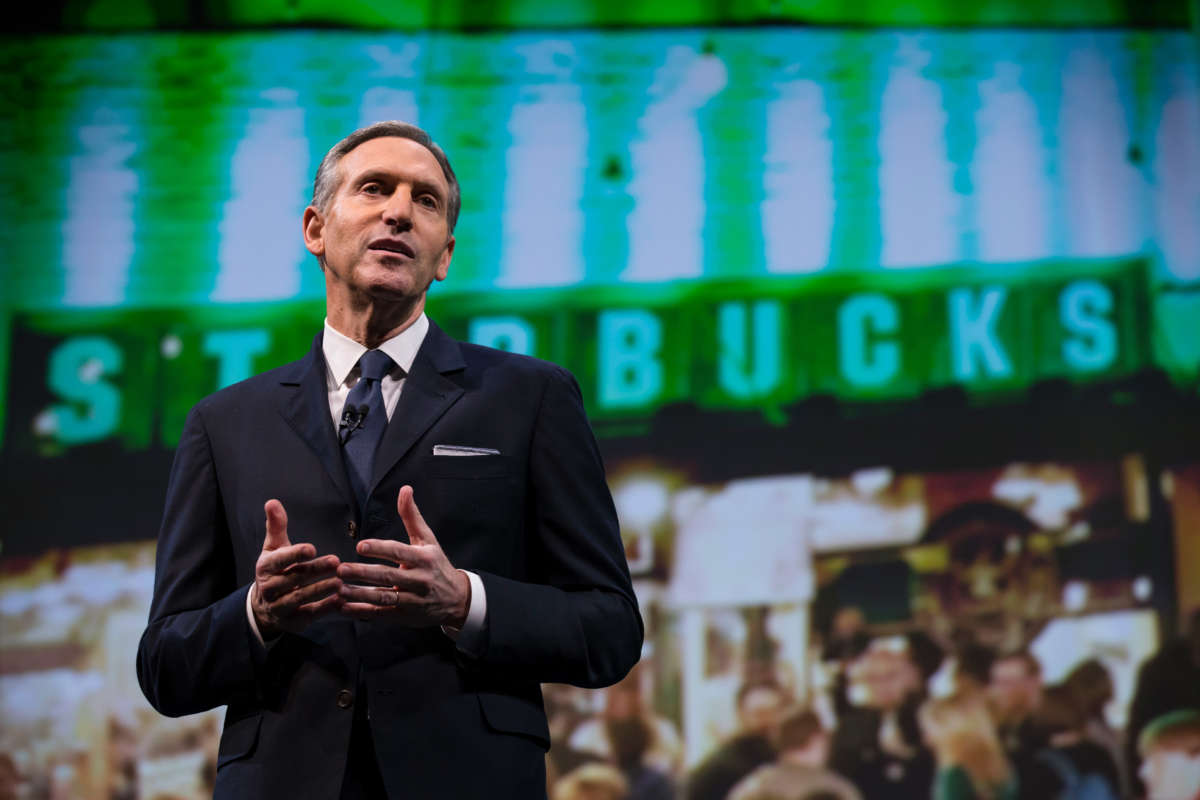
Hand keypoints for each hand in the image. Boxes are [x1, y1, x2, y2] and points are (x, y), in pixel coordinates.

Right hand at [250, 499, 342, 638]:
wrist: (264, 606)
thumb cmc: (275, 569)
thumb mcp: (274, 548)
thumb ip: (276, 526)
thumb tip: (272, 501)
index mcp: (265, 567)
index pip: (279, 560)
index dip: (295, 554)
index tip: (311, 548)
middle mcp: (269, 588)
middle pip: (294, 578)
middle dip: (315, 570)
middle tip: (336, 561)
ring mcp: (279, 606)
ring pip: (301, 597)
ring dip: (321, 590)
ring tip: (341, 581)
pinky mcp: (293, 620)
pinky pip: (310, 614)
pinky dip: (325, 608)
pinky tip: (341, 600)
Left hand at [337, 485, 470, 627]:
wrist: (457, 599)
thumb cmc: (436, 564)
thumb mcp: (428, 540)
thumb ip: (412, 516)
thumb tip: (405, 489)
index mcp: (424, 558)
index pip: (399, 552)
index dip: (380, 549)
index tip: (360, 546)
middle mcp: (420, 580)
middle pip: (388, 576)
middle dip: (363, 573)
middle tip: (341, 569)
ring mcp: (413, 600)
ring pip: (383, 598)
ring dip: (359, 594)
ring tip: (339, 589)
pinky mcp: (406, 616)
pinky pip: (382, 614)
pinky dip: (363, 612)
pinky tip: (345, 607)